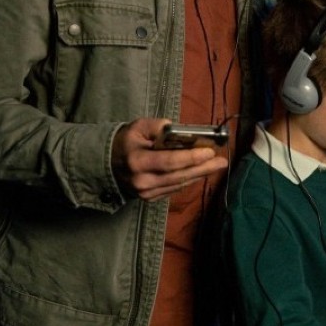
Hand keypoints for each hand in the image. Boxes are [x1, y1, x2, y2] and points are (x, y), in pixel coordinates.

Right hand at [111, 117, 228, 201]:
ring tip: (216, 166)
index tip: (210, 151)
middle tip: (221, 161)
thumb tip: (177, 129)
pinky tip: (200, 173)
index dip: (192, 157)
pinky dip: (189, 181)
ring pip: (179, 184)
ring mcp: (146, 193)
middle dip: (203, 168)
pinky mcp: (149, 198)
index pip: (170, 161)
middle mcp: (143, 181)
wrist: (104, 165)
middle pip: (179, 175)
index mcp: (138, 161)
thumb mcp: (137, 127)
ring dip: (200, 175)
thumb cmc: (124, 142)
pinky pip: (174, 189)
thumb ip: (157, 126)